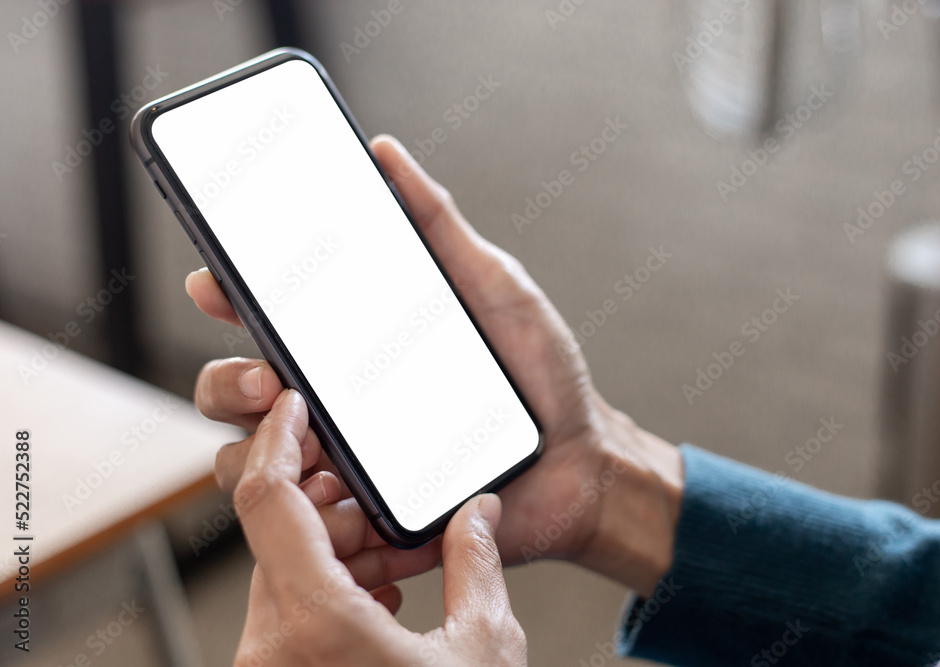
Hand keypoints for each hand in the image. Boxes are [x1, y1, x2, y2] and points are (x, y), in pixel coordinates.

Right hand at [188, 135, 683, 595]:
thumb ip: (439, 226)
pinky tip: (337, 498)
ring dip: (262, 454)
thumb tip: (386, 154)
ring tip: (305, 441)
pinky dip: (308, 515)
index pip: (269, 323)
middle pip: (237, 393)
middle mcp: (337, 405)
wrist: (583, 464)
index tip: (213, 284)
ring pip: (256, 465)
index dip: (229, 301)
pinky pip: (308, 529)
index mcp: (355, 349)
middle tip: (268, 379)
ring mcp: (348, 465)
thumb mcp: (494, 288)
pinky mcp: (369, 520)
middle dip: (228, 384)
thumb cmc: (540, 377)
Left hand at [232, 389, 525, 666]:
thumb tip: (480, 514)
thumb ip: (477, 563)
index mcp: (315, 623)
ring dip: (330, 552)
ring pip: (282, 573)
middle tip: (375, 505)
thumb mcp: (484, 646)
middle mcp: (271, 648)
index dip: (278, 437)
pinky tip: (376, 597)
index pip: (266, 499)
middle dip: (326, 507)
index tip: (295, 405)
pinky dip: (325, 590)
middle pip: (277, 535)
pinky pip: (287, 613)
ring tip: (389, 562)